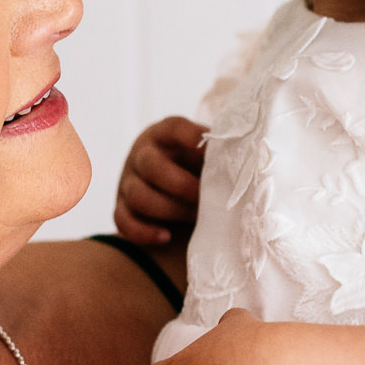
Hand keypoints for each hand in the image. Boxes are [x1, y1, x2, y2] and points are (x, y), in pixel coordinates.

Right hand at [114, 115, 205, 245]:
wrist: (171, 190)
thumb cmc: (194, 169)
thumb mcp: (203, 156)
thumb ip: (216, 156)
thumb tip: (244, 161)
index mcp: (165, 135)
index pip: (173, 128)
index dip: (188, 136)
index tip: (205, 148)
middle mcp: (142, 155)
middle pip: (150, 165)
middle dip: (181, 184)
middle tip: (204, 197)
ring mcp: (128, 181)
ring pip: (138, 195)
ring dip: (170, 209)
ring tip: (194, 217)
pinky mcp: (121, 207)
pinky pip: (123, 221)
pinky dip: (144, 231)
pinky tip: (166, 236)